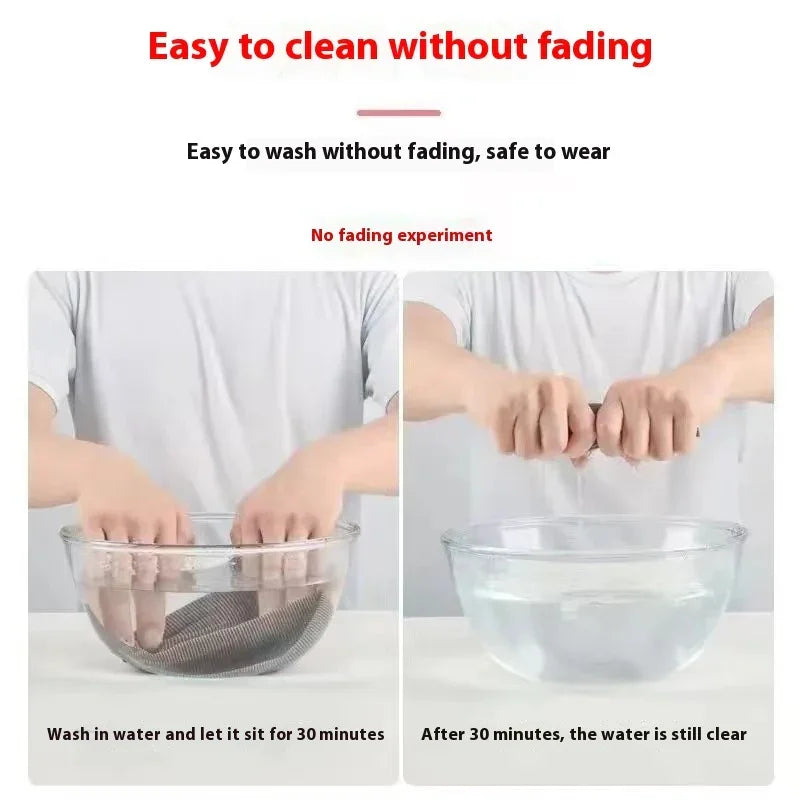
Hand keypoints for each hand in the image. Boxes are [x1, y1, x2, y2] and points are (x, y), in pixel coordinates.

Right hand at [78, 452, 190, 649]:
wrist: (105, 471)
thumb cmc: (144, 497)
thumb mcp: (171, 507)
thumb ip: (183, 534)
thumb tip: (192, 567)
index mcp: (169, 520)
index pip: (171, 563)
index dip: (168, 592)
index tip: (167, 618)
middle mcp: (145, 522)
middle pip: (146, 574)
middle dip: (146, 610)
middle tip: (148, 640)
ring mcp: (118, 523)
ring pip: (120, 573)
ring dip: (120, 607)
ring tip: (123, 636)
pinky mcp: (92, 524)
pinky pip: (95, 563)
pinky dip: (97, 589)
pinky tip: (99, 612)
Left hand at [233, 445, 344, 605]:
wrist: (318, 468)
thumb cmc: (282, 489)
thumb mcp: (255, 501)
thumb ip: (243, 528)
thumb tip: (238, 559)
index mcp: (251, 515)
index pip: (249, 556)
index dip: (254, 580)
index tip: (257, 599)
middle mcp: (273, 518)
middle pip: (272, 564)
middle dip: (274, 590)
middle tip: (276, 612)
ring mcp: (299, 520)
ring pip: (295, 562)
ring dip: (296, 585)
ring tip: (296, 604)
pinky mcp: (322, 523)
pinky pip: (316, 554)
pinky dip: (315, 570)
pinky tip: (315, 583)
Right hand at [462, 363, 595, 463]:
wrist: (484, 384)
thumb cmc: (528, 401)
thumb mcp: (558, 408)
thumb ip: (575, 434)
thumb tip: (581, 463)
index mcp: (570, 388)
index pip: (586, 432)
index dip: (575, 448)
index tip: (564, 444)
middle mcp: (550, 390)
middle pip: (556, 446)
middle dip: (545, 451)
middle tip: (537, 438)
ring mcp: (523, 399)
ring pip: (529, 451)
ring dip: (523, 449)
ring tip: (519, 431)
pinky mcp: (499, 411)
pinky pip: (507, 449)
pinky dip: (505, 446)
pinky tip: (505, 429)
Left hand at [596, 363, 725, 461]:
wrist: (700, 378)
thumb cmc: (659, 400)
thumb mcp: (633, 409)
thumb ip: (622, 434)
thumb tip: (630, 461)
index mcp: (617, 394)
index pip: (605, 432)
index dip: (613, 449)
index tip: (624, 446)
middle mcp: (636, 394)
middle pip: (634, 450)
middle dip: (645, 453)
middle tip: (654, 439)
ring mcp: (662, 399)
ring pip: (660, 453)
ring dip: (667, 451)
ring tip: (670, 433)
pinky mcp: (687, 408)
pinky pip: (683, 448)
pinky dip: (684, 447)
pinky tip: (683, 431)